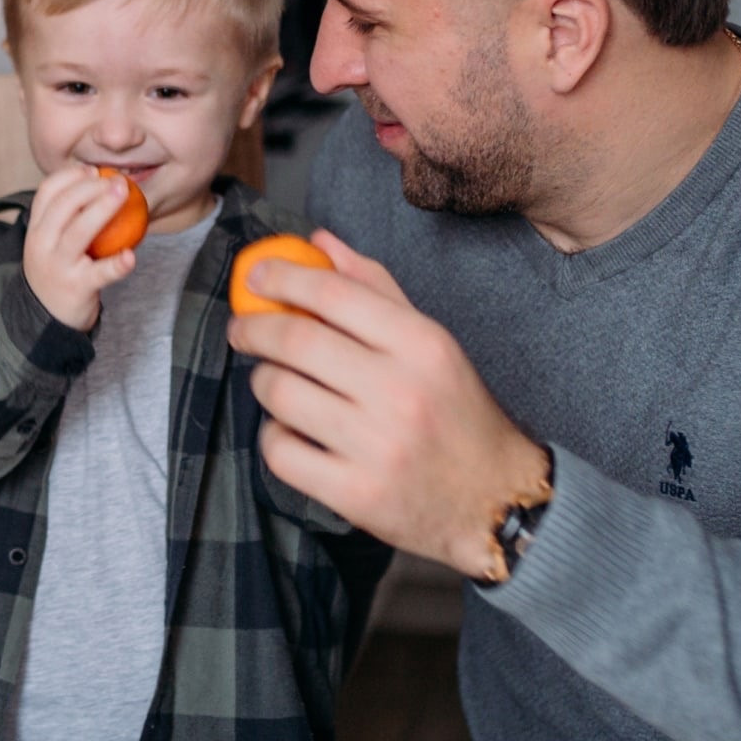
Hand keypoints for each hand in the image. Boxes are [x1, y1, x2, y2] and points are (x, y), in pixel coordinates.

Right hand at [20, 165, 138, 330]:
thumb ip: (65, 217)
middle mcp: (42, 244)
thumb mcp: (50, 242)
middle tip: (117, 181)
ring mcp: (58, 266)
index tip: (93, 171)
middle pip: (64, 205)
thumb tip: (100, 182)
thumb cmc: (57, 270)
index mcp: (35, 228)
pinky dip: (116, 264)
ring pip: (79, 232)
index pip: (47, 192)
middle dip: (91, 187)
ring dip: (103, 208)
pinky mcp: (77, 287)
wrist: (45, 317)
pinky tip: (131, 255)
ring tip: (126, 194)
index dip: (70, 176)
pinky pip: (100, 273)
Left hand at [225, 229, 547, 580]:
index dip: (283, 277)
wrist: (496, 499)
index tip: (256, 275)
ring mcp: (377, 446)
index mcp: (422, 345)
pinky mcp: (356, 494)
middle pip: (296, 340)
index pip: (334, 294)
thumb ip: (375, 289)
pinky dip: (274, 436)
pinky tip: (290, 431)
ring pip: (280, 394)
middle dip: (253, 328)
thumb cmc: (455, 411)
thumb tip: (319, 241)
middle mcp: (400, 392)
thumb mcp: (431, 343)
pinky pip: (280, 452)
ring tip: (274, 382)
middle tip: (243, 330)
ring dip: (263, 381)